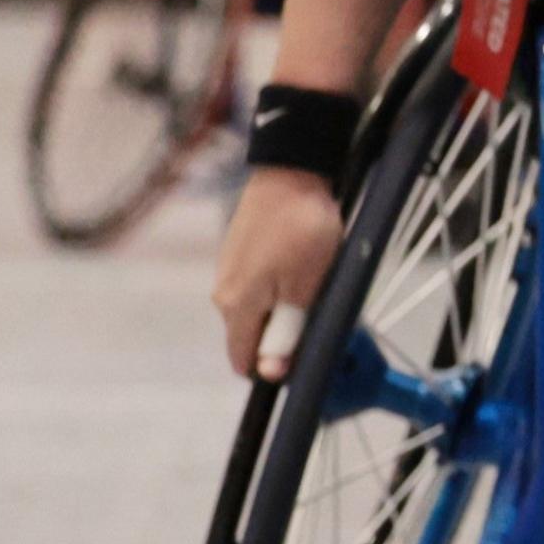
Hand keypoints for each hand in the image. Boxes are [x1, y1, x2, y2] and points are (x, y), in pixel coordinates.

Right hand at [213, 163, 342, 378]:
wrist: (291, 171)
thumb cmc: (302, 229)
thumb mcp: (303, 287)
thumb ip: (285, 332)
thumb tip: (270, 373)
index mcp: (236, 307)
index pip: (243, 360)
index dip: (272, 369)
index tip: (303, 358)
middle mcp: (223, 294)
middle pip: (252, 336)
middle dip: (284, 337)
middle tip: (320, 315)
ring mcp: (228, 272)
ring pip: (257, 310)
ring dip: (286, 310)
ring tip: (316, 285)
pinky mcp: (238, 255)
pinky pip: (259, 287)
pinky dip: (280, 288)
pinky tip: (304, 267)